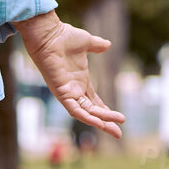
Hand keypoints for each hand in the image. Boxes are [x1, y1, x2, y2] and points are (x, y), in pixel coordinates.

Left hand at [15, 13, 126, 138]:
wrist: (50, 34)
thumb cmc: (64, 37)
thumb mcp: (86, 42)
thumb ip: (97, 46)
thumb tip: (107, 44)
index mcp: (80, 81)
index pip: (94, 102)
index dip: (105, 111)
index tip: (118, 119)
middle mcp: (74, 89)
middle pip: (92, 112)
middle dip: (106, 123)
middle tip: (119, 134)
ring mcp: (68, 92)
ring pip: (85, 113)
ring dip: (100, 121)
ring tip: (115, 129)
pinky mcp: (61, 93)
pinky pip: (75, 109)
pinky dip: (86, 117)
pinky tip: (99, 123)